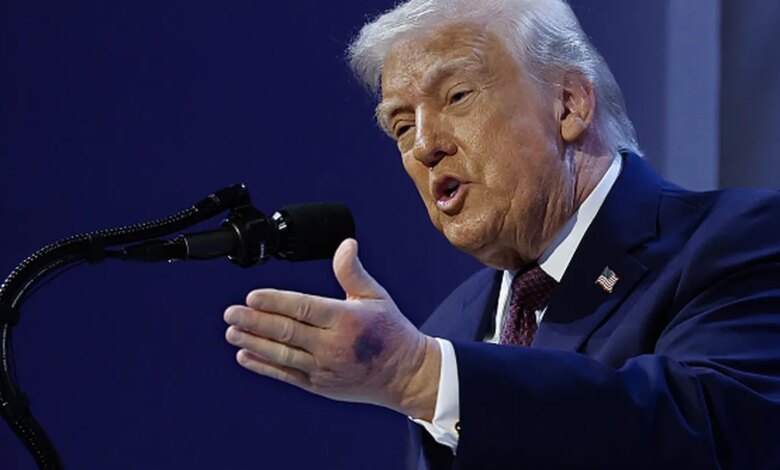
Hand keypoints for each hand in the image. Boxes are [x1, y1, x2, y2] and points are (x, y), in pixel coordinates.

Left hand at [223, 238, 440, 419]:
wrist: (404, 375)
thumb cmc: (390, 331)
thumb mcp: (376, 296)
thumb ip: (352, 272)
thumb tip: (346, 244)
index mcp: (347, 319)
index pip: (303, 307)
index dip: (275, 302)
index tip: (252, 296)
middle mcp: (333, 346)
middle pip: (286, 332)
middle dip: (255, 322)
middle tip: (231, 313)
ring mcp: (325, 368)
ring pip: (282, 354)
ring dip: (253, 343)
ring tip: (232, 332)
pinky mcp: (320, 385)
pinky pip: (286, 375)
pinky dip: (264, 366)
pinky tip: (245, 356)